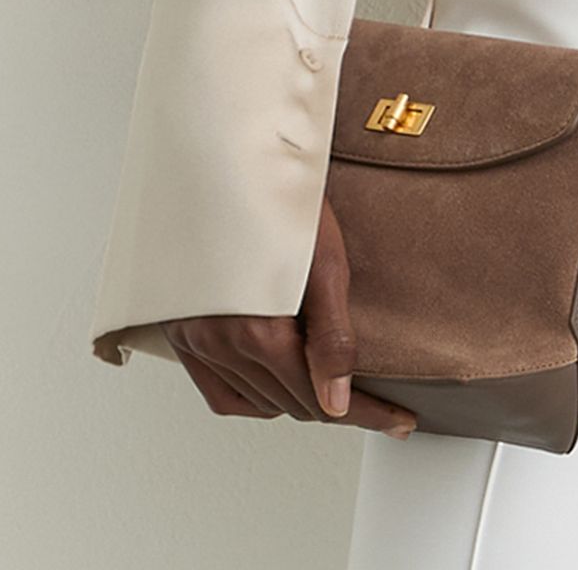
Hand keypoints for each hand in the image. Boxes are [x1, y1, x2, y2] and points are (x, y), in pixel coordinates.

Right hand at [160, 195, 416, 438]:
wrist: (227, 158)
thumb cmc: (279, 197)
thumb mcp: (324, 260)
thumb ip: (332, 336)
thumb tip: (338, 399)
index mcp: (257, 329)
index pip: (320, 396)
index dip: (364, 412)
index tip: (396, 420)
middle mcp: (219, 343)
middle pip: (290, 402)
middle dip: (336, 405)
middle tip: (374, 398)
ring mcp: (194, 341)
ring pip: (258, 401)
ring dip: (297, 399)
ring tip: (330, 384)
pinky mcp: (181, 334)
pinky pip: (220, 392)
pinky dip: (253, 397)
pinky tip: (278, 384)